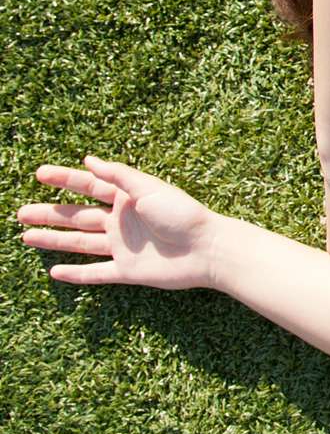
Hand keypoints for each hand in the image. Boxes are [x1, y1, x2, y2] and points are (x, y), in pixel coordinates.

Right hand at [17, 156, 218, 290]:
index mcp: (128, 198)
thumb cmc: (182, 214)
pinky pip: (95, 273)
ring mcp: (123, 247)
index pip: (89, 186)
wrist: (206, 249)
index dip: (64, 180)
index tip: (39, 173)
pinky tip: (54, 271)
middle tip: (20, 212)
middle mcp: (122, 222)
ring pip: (79, 243)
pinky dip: (75, 273)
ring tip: (26, 236)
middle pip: (77, 217)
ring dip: (53, 240)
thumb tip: (89, 159)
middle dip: (50, 214)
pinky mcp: (127, 271)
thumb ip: (119, 175)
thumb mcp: (149, 188)